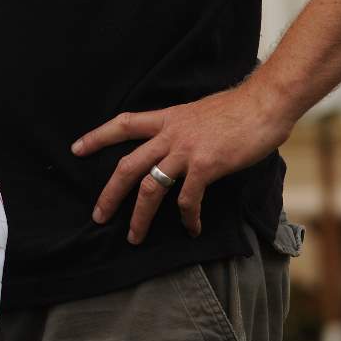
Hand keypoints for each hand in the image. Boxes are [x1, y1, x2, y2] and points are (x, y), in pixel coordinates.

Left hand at [70, 83, 293, 243]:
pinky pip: (187, 198)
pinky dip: (187, 217)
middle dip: (110, 193)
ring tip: (134, 236)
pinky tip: (192, 228)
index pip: (123, 124)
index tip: (77, 148)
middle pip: (127, 165)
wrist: (263, 104)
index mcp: (167, 118)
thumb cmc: (238, 108)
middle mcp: (170, 134)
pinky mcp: (205, 165)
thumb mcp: (199, 113)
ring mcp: (186, 150)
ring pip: (150, 187)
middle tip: (98, 215)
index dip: (98, 136)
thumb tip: (179, 145)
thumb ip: (183, 129)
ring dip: (140, 216)